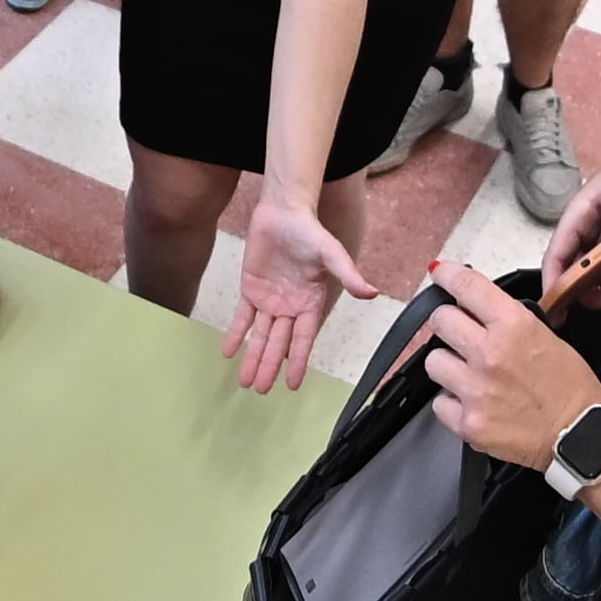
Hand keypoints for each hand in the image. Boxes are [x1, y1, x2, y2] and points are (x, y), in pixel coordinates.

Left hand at [225, 196, 376, 392]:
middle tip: (260, 390)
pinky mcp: (251, 289)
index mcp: (310, 303)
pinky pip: (242, 317)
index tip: (292, 384)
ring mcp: (270, 300)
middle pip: (278, 343)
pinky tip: (228, 352)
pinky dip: (236, 334)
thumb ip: (349, 274)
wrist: (283, 211)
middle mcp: (290, 307)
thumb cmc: (309, 231)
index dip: (298, 361)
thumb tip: (372, 293)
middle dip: (270, 366)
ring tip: (245, 381)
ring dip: (253, 357)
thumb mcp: (331, 253)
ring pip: (260, 335)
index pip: (303, 339)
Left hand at [418, 261, 600, 467]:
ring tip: (469, 376)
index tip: (439, 274)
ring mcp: (477, 390)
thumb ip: (506, 320)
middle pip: (440, 321)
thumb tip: (474, 308)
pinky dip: (452, 404)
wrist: (581, 435)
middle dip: (448, 324)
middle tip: (460, 335)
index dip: (447, 275)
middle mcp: (491, 354)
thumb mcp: (545, 336)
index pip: (466, 286)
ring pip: (433, 361)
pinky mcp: (469, 423)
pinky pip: (439, 403)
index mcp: (514, 326)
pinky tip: (473, 404)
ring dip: (448, 365)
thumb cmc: (571, 387)